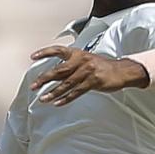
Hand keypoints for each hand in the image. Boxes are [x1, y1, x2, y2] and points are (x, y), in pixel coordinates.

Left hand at [29, 46, 148, 106]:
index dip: (45, 53)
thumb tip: (53, 75)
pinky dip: (66, 99)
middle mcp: (80, 60)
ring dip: (53, 93)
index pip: (58, 50)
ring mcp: (87, 71)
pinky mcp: (93, 81)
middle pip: (58, 70)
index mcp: (77, 53)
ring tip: (43, 99)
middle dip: (44, 79)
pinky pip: (76, 92)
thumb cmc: (101, 67)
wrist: (121, 71)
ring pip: (66, 84)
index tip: (33, 57)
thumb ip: (71, 66)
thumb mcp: (85, 61)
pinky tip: (57, 103)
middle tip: (33, 86)